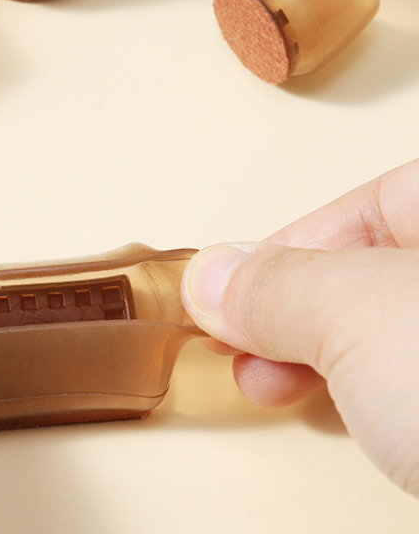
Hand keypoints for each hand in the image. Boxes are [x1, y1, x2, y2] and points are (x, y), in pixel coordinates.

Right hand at [181, 157, 418, 495]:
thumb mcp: (363, 318)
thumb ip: (278, 287)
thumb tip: (213, 278)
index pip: (375, 201)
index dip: (293, 240)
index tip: (234, 283)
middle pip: (371, 267)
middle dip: (294, 308)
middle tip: (244, 336)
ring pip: (384, 331)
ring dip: (313, 356)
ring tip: (268, 383)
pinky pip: (401, 381)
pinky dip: (357, 393)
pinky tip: (327, 411)